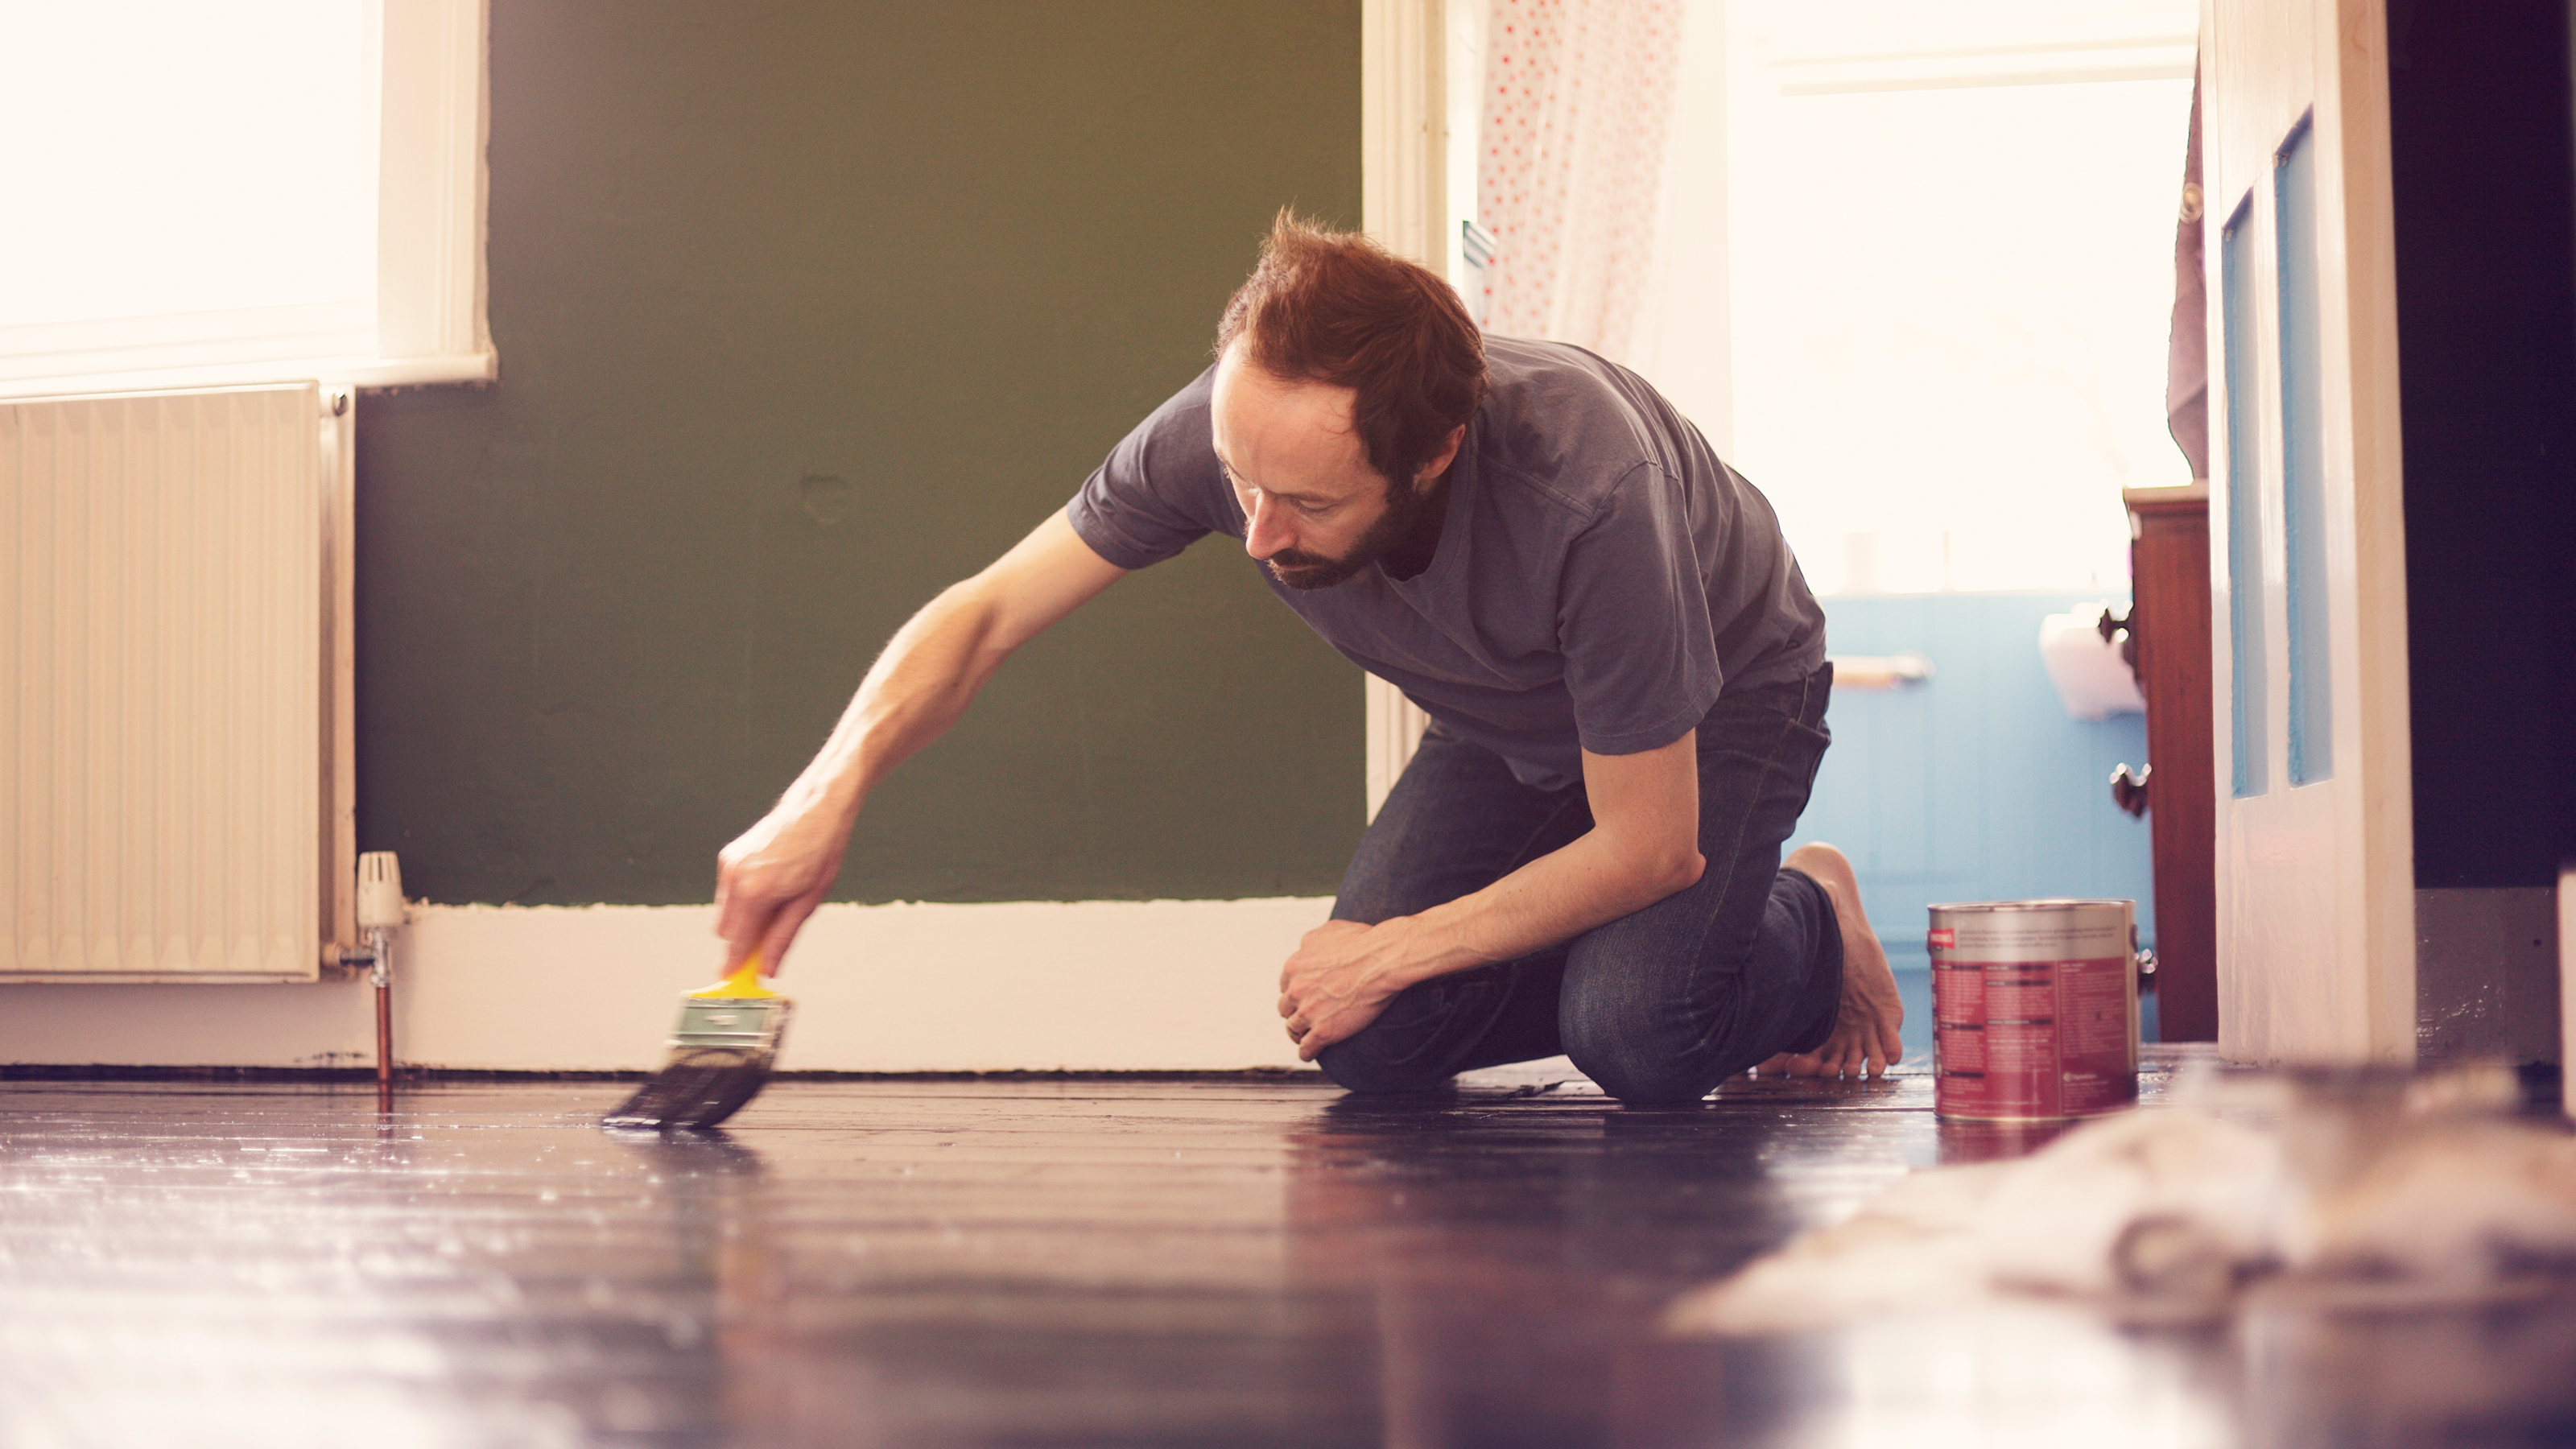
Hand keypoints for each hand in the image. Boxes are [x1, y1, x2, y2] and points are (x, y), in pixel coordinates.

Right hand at [712, 789, 852, 976]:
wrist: (817, 809)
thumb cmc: (820, 853)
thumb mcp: (808, 903)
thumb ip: (783, 938)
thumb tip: (768, 968)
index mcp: (755, 893)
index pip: (736, 943)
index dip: (734, 964)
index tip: (733, 980)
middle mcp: (735, 878)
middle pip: (725, 931)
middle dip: (743, 940)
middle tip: (770, 938)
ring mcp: (728, 864)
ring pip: (724, 912)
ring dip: (743, 918)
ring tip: (777, 902)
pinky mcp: (728, 856)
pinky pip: (727, 892)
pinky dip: (742, 898)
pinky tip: (769, 885)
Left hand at [1277, 919, 1414, 1061]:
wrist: (1382, 960)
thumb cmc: (1363, 941)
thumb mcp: (1328, 931)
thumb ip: (1311, 942)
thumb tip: (1304, 948)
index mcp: (1294, 966)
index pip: (1285, 985)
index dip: (1295, 993)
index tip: (1303, 997)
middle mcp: (1296, 989)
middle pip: (1286, 1008)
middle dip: (1295, 1012)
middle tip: (1305, 1016)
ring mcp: (1308, 1012)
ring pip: (1293, 1029)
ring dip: (1299, 1033)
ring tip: (1305, 1038)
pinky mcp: (1323, 1031)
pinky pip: (1307, 1048)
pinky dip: (1307, 1052)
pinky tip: (1310, 1054)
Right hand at [1757, 947, 1905, 1078]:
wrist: (1843, 934)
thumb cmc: (1819, 961)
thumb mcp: (1803, 989)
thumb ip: (1790, 1010)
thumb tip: (1759, 1039)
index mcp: (1823, 1035)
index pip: (1816, 1061)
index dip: (1812, 1068)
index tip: (1810, 1069)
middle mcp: (1846, 1037)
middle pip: (1844, 1063)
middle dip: (1843, 1069)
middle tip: (1840, 1070)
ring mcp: (1869, 1029)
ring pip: (1870, 1056)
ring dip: (1872, 1063)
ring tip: (1871, 1068)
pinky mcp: (1889, 1018)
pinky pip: (1892, 1040)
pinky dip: (1893, 1049)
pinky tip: (1892, 1055)